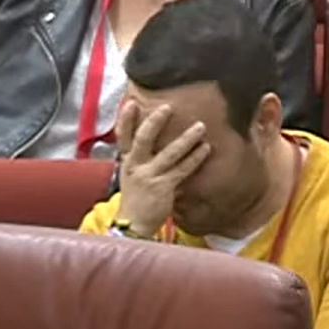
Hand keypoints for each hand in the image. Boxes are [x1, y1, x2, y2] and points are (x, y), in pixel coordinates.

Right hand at [114, 100, 210, 234]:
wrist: (133, 225)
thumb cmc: (136, 198)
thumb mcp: (131, 175)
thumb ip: (140, 157)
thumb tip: (153, 139)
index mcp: (126, 161)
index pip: (122, 136)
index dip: (125, 119)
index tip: (132, 102)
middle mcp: (136, 166)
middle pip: (144, 138)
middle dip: (155, 121)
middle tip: (169, 106)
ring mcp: (149, 176)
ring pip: (169, 153)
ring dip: (186, 138)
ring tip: (200, 126)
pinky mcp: (163, 187)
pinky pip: (182, 169)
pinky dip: (195, 158)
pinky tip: (206, 148)